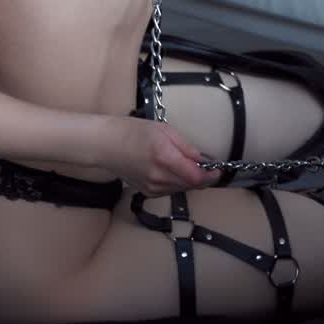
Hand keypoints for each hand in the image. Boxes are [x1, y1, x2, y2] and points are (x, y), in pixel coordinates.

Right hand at [101, 115, 221, 195]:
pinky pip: (171, 190)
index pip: (196, 177)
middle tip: (206, 166)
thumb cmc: (132, 132)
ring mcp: (152, 188)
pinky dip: (177, 183)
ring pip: (182, 189)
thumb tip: (204, 160)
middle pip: (192, 185)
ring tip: (187, 166)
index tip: (218, 169)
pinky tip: (172, 171)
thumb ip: (187, 148)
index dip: (211, 175)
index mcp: (164, 157)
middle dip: (203, 177)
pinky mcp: (148, 193)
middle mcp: (159, 176)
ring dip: (190, 180)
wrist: (105, 145)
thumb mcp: (164, 131)